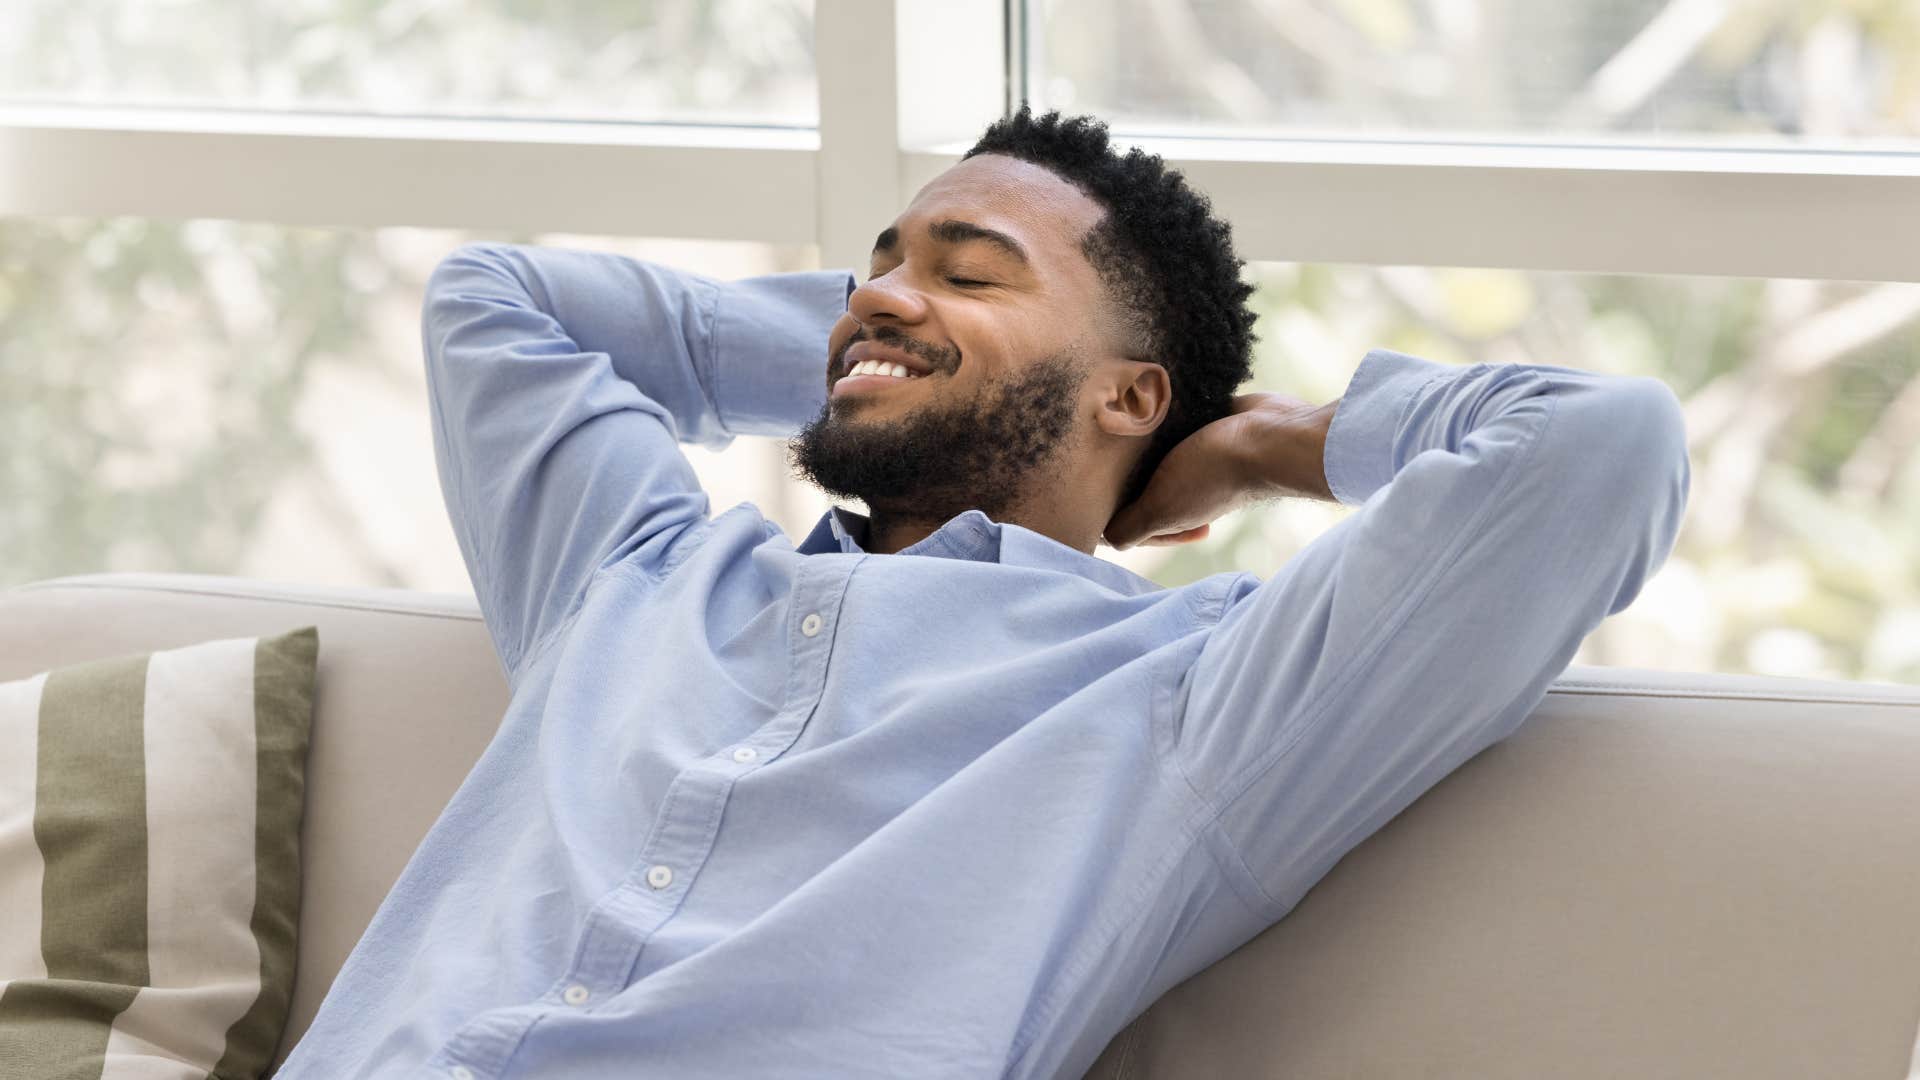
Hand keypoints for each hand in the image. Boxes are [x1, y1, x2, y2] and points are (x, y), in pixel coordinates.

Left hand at [1102, 391, 1323, 550]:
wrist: (1269, 436)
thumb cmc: (1212, 473)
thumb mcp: (1162, 507)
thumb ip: (1132, 527)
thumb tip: (1105, 538)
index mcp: (1173, 513)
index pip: (1136, 524)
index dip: (1114, 514)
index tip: (1102, 494)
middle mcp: (1187, 489)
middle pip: (1145, 488)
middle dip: (1125, 474)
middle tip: (1107, 455)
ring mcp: (1200, 458)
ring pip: (1160, 454)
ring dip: (1143, 442)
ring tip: (1124, 426)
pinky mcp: (1211, 426)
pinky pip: (1181, 423)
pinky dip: (1167, 415)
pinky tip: (1153, 407)